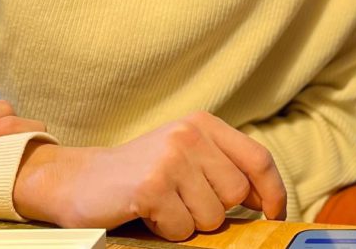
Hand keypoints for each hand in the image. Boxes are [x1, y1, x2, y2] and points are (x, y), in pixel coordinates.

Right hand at [14, 110, 285, 240]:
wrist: (82, 179)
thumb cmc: (142, 171)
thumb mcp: (188, 155)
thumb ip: (225, 167)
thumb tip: (268, 200)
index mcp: (204, 124)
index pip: (258, 158)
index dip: (273, 191)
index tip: (273, 214)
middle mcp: (190, 134)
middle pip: (236, 194)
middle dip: (215, 211)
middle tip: (184, 202)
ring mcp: (171, 158)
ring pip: (211, 217)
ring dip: (189, 223)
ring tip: (165, 205)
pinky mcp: (152, 186)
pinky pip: (181, 229)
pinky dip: (167, 231)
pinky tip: (148, 212)